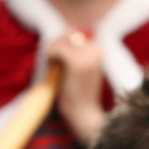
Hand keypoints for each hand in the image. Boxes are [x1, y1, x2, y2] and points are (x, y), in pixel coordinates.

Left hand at [45, 29, 107, 145]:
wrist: (84, 114)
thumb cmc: (79, 94)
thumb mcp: (81, 68)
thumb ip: (74, 53)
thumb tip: (61, 36)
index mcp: (98, 50)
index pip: (75, 34)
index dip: (62, 44)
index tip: (57, 59)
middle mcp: (96, 49)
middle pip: (67, 33)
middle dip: (56, 46)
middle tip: (53, 63)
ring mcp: (87, 55)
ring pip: (60, 40)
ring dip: (52, 51)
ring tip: (54, 67)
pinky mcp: (76, 62)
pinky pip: (56, 49)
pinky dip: (50, 56)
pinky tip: (53, 69)